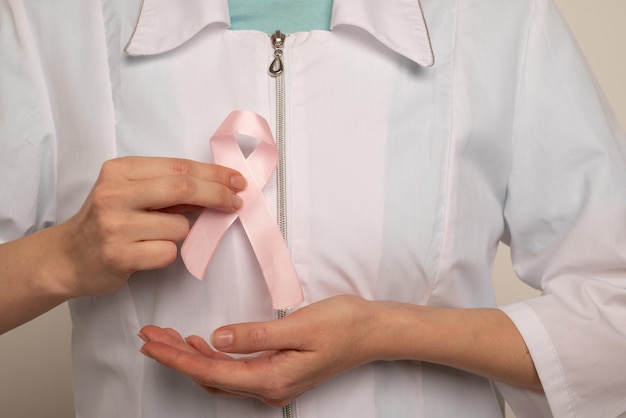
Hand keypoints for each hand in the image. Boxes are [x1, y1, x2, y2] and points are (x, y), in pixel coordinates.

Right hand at [58, 156, 245, 296]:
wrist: (67, 257)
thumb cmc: (108, 222)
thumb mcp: (132, 193)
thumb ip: (169, 188)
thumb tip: (218, 186)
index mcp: (119, 170)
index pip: (179, 167)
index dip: (214, 174)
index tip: (237, 181)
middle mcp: (114, 194)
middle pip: (183, 188)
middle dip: (218, 194)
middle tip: (237, 201)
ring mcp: (115, 225)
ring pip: (179, 227)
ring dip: (180, 233)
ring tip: (154, 237)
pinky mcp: (118, 255)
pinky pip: (167, 253)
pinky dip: (166, 254)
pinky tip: (145, 253)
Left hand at [138, 295, 379, 406]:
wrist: (373, 332)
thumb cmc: (343, 325)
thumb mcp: (299, 326)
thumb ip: (255, 335)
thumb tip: (216, 339)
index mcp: (272, 379)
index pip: (211, 372)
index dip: (176, 359)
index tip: (151, 344)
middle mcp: (269, 388)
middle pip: (209, 377)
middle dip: (176, 357)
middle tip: (149, 336)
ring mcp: (274, 384)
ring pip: (220, 376)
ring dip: (192, 358)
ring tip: (167, 337)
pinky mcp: (278, 374)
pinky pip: (235, 372)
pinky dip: (213, 358)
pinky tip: (203, 343)